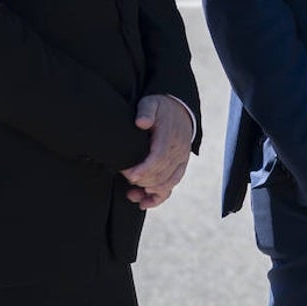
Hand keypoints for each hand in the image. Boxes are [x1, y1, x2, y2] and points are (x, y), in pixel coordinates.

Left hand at [121, 94, 193, 208]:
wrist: (180, 110)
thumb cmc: (160, 109)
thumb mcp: (151, 103)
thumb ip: (146, 111)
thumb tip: (142, 123)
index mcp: (170, 136)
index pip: (159, 157)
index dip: (144, 169)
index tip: (128, 174)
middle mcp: (179, 150)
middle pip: (161, 174)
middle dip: (141, 180)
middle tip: (125, 177)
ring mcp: (181, 160)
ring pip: (167, 183)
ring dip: (148, 191)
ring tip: (131, 193)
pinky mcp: (181, 166)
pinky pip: (172, 185)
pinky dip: (158, 197)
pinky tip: (143, 202)